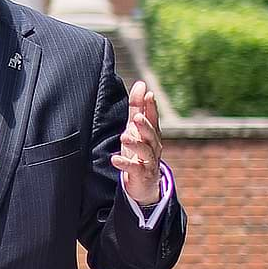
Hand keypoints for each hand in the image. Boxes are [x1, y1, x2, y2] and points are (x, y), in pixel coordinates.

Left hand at [110, 81, 164, 205]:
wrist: (144, 184)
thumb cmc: (139, 152)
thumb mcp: (136, 129)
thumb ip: (137, 107)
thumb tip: (141, 84)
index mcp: (151, 134)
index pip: (153, 118)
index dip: (151, 107)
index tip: (148, 94)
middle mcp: (153, 146)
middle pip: (151, 134)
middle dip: (145, 125)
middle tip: (137, 117)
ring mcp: (148, 161)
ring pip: (145, 151)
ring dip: (135, 143)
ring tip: (124, 137)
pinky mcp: (141, 175)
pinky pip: (134, 169)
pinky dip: (125, 164)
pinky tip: (115, 159)